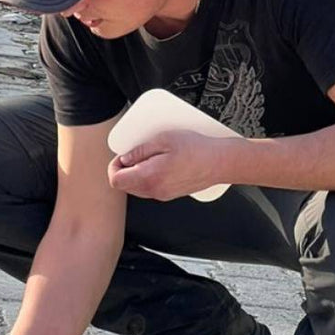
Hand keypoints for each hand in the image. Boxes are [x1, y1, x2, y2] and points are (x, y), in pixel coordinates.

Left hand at [108, 130, 235, 200]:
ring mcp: (162, 195)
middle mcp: (154, 190)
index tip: (121, 156)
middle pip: (125, 186)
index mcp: (149, 177)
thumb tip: (125, 158)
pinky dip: (147, 177)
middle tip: (133, 154)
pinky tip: (158, 164)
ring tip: (148, 157)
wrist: (221, 162)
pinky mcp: (170, 194)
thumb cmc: (197, 149)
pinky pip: (150, 189)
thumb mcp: (164, 140)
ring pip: (136, 188)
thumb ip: (140, 150)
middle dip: (124, 170)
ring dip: (135, 174)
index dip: (114, 167)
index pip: (116, 180)